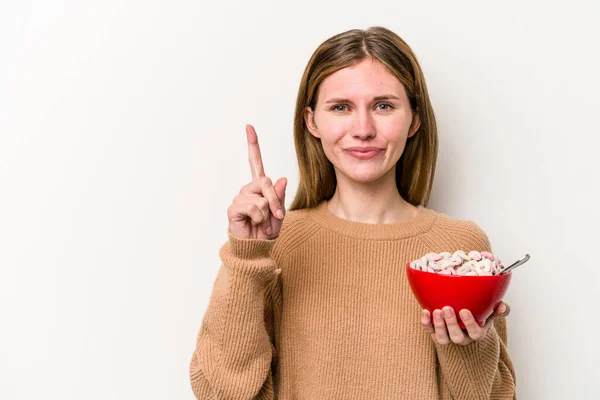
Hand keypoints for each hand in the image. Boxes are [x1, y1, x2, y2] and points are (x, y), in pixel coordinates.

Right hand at [227, 124, 286, 239]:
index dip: (253, 145)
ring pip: (261, 198)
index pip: (255, 162)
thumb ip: (280, 197)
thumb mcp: (279, 213)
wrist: (256, 249)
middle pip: (265, 181)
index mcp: (258, 187)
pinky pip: (253, 207)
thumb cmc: (266, 231)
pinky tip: (252, 223)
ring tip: (261, 222)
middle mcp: (247, 189)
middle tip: (276, 216)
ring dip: (267, 213)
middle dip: (275, 200)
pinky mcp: (233, 209)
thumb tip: (282, 178)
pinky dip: (258, 218)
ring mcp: (239, 198)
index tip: (249, 127)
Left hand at [420, 302, 510, 345]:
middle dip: (451, 324)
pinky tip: (425, 311)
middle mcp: (462, 337)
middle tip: (447, 308)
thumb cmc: (480, 314)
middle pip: (457, 337)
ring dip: (438, 325)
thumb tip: (502, 306)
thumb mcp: (491, 312)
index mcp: (477, 333)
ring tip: (436, 311)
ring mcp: (448, 336)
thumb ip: (499, 309)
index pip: (475, 333)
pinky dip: (426, 323)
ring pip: (443, 338)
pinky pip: (429, 331)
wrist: (465, 315)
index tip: (464, 310)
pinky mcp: (436, 332)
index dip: (469, 324)